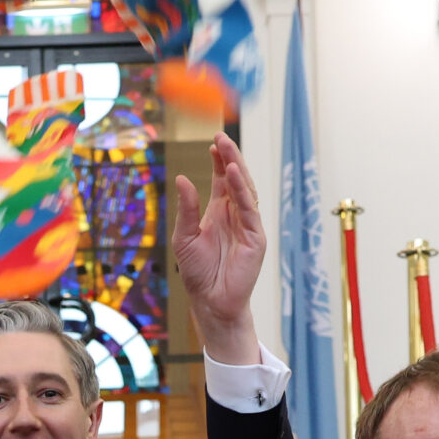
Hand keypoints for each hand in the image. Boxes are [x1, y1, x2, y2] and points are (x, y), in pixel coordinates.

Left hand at [170, 132, 265, 362]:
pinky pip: (250, 210)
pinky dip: (243, 192)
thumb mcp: (184, 236)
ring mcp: (248, 225)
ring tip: (226, 150)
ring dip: (237, 169)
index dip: (218, 162)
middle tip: (220, 137)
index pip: (221, 181)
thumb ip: (186, 209)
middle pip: (235, 180)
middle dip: (229, 158)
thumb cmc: (197, 272)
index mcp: (219, 213)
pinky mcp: (256, 238)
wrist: (210, 301)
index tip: (212, 143)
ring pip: (246, 191)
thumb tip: (182, 179)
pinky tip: (233, 175)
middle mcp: (235, 215)